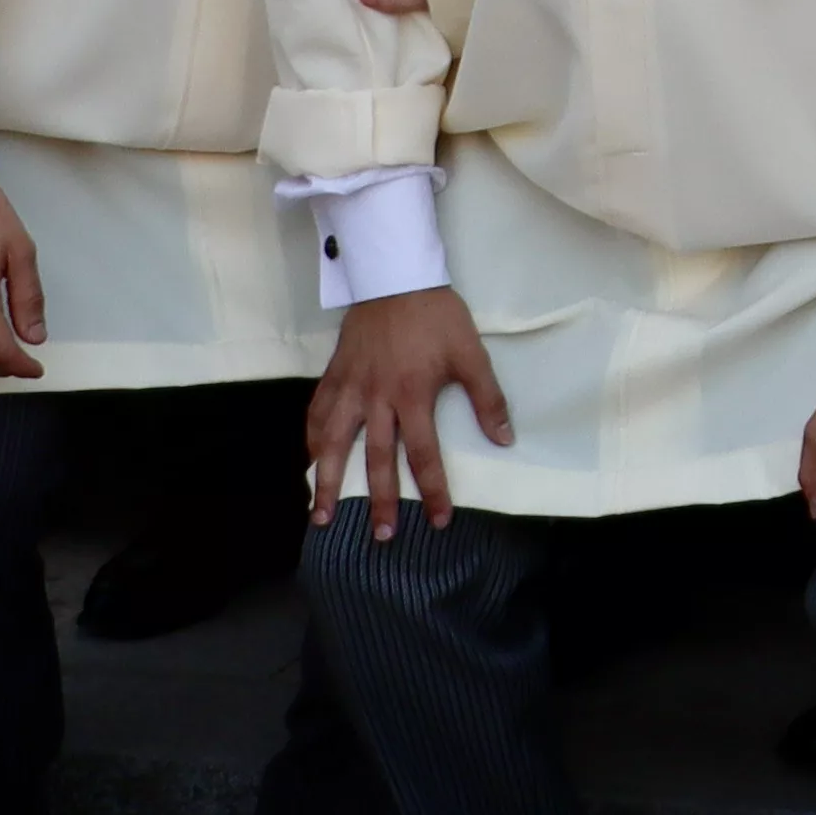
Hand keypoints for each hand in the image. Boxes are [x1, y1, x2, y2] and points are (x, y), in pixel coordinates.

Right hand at [306, 285, 508, 537]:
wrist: (395, 277)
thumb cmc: (437, 317)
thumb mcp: (471, 353)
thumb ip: (487, 398)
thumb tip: (504, 439)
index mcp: (413, 396)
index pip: (423, 454)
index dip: (433, 490)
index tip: (439, 521)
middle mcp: (377, 399)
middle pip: (376, 461)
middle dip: (380, 502)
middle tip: (382, 537)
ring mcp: (350, 389)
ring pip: (334, 445)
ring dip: (328, 483)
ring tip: (322, 517)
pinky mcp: (334, 376)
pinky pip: (317, 415)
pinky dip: (312, 441)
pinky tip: (310, 463)